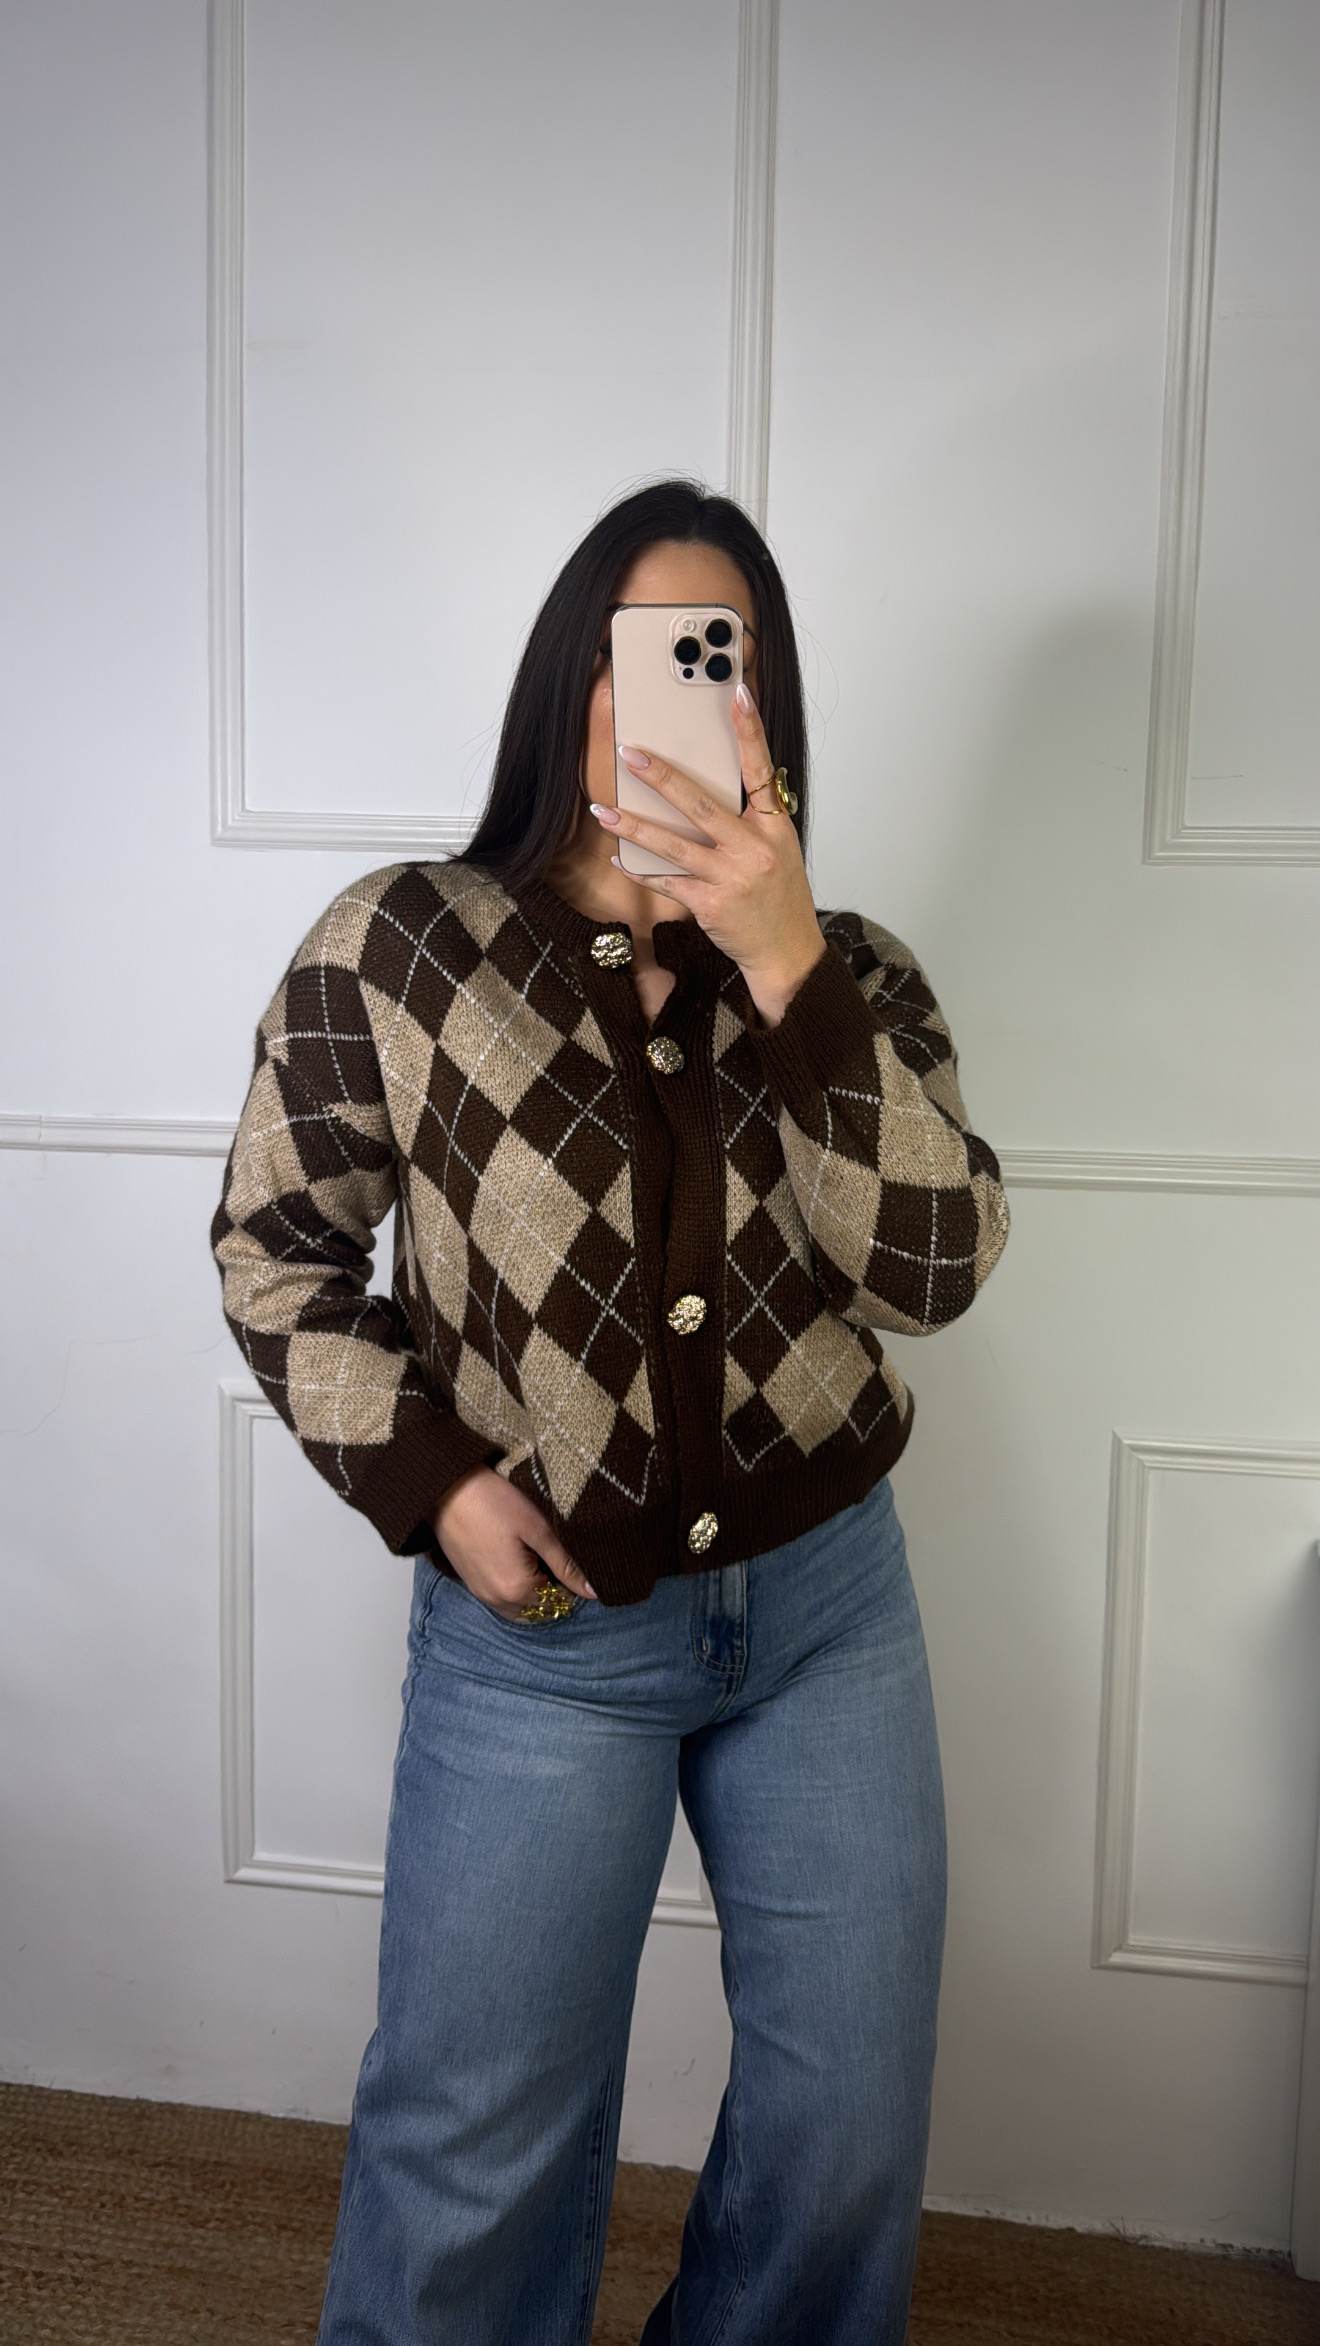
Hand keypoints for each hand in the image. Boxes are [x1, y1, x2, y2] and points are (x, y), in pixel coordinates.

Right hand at [432, 1467, 596, 1620]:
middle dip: (552, 1592)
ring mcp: (482, 1594)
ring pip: (519, 1610)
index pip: (558, 1602)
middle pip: (538, 1611)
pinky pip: (500, 1601)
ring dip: (533, 1595)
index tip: (567, 1558)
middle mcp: (497, 1600)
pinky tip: (518, 1561)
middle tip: (553, 1559)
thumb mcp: (538, 1531)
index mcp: (517, 1589)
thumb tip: (592, 1592)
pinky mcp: (471, 1584)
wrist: (448, 1490)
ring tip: (537, 1560)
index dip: (570, 1583)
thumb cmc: (494, 1503)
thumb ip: (566, 1565)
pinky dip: (515, 1591)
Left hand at [590, 685, 824, 1026]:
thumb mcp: (779, 852)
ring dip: (633, 826)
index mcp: (774, 827)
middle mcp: (754, 848)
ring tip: (603, 809)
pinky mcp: (709, 904)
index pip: (761, 769)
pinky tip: (618, 859)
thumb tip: (709, 794)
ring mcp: (730, 877)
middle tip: (631, 753)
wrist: (788, 954)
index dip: (750, 731)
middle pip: (701, 804)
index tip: (738, 695)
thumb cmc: (781, 901)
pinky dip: (640, 870)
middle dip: (662, 776)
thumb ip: (751, 822)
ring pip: (673, 845)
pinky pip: (667, 882)